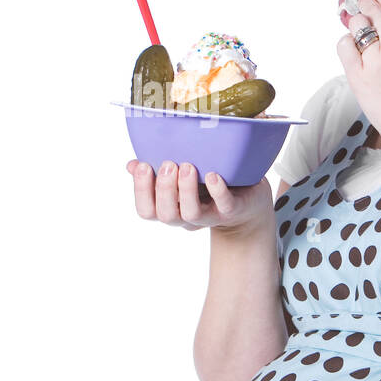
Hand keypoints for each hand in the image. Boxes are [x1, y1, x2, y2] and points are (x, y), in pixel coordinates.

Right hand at [126, 159, 271, 233]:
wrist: (248, 199)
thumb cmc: (208, 185)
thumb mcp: (181, 177)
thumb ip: (157, 172)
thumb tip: (131, 165)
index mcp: (171, 208)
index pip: (146, 210)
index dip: (140, 191)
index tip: (143, 165)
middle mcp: (187, 216)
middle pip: (166, 215)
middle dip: (164, 189)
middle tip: (168, 164)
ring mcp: (211, 215)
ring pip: (192, 215)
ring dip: (186, 190)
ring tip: (188, 166)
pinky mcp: (233, 210)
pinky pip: (224, 205)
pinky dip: (218, 191)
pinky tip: (213, 175)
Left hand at [337, 0, 380, 157]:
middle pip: (372, 10)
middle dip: (365, 4)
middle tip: (362, 3)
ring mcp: (375, 60)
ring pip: (357, 25)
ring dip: (357, 25)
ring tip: (360, 33)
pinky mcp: (358, 75)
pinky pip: (344, 46)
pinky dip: (346, 44)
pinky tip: (353, 50)